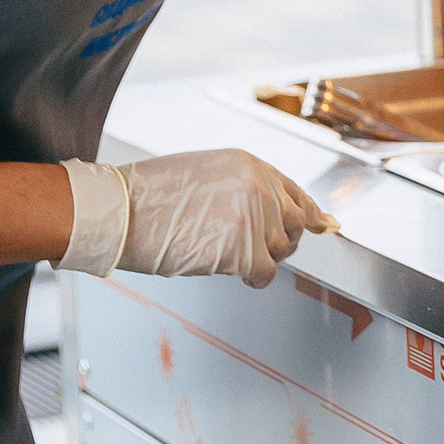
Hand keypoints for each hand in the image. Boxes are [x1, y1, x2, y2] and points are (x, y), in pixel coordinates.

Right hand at [60, 150, 328, 287]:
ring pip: (280, 250)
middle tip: (254, 250)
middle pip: (294, 224)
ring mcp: (253, 218)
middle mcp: (259, 187)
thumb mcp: (208, 172)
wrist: (119, 209)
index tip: (325, 226)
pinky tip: (232, 272)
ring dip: (260, 259)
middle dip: (280, 241)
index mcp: (251, 165)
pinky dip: (253, 278)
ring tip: (225, 254)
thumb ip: (246, 187)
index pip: (296, 192)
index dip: (309, 214)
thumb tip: (279, 211)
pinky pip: (265, 273)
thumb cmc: (151, 195)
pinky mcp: (241, 250)